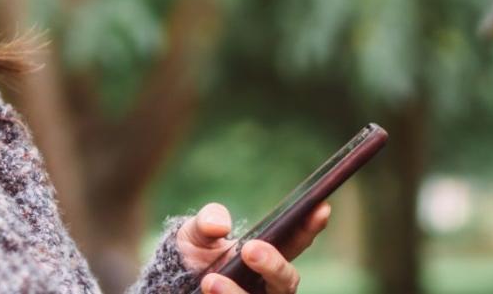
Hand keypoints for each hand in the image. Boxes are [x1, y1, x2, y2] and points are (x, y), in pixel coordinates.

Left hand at [175, 201, 332, 293]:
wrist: (171, 285)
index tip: (320, 208)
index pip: (296, 242)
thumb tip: (219, 225)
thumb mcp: (195, 232)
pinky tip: (209, 291)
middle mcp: (267, 285)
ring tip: (211, 280)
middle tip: (249, 249)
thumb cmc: (192, 256)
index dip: (310, 227)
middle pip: (287, 281)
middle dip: (273, 265)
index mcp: (265, 256)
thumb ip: (207, 220)